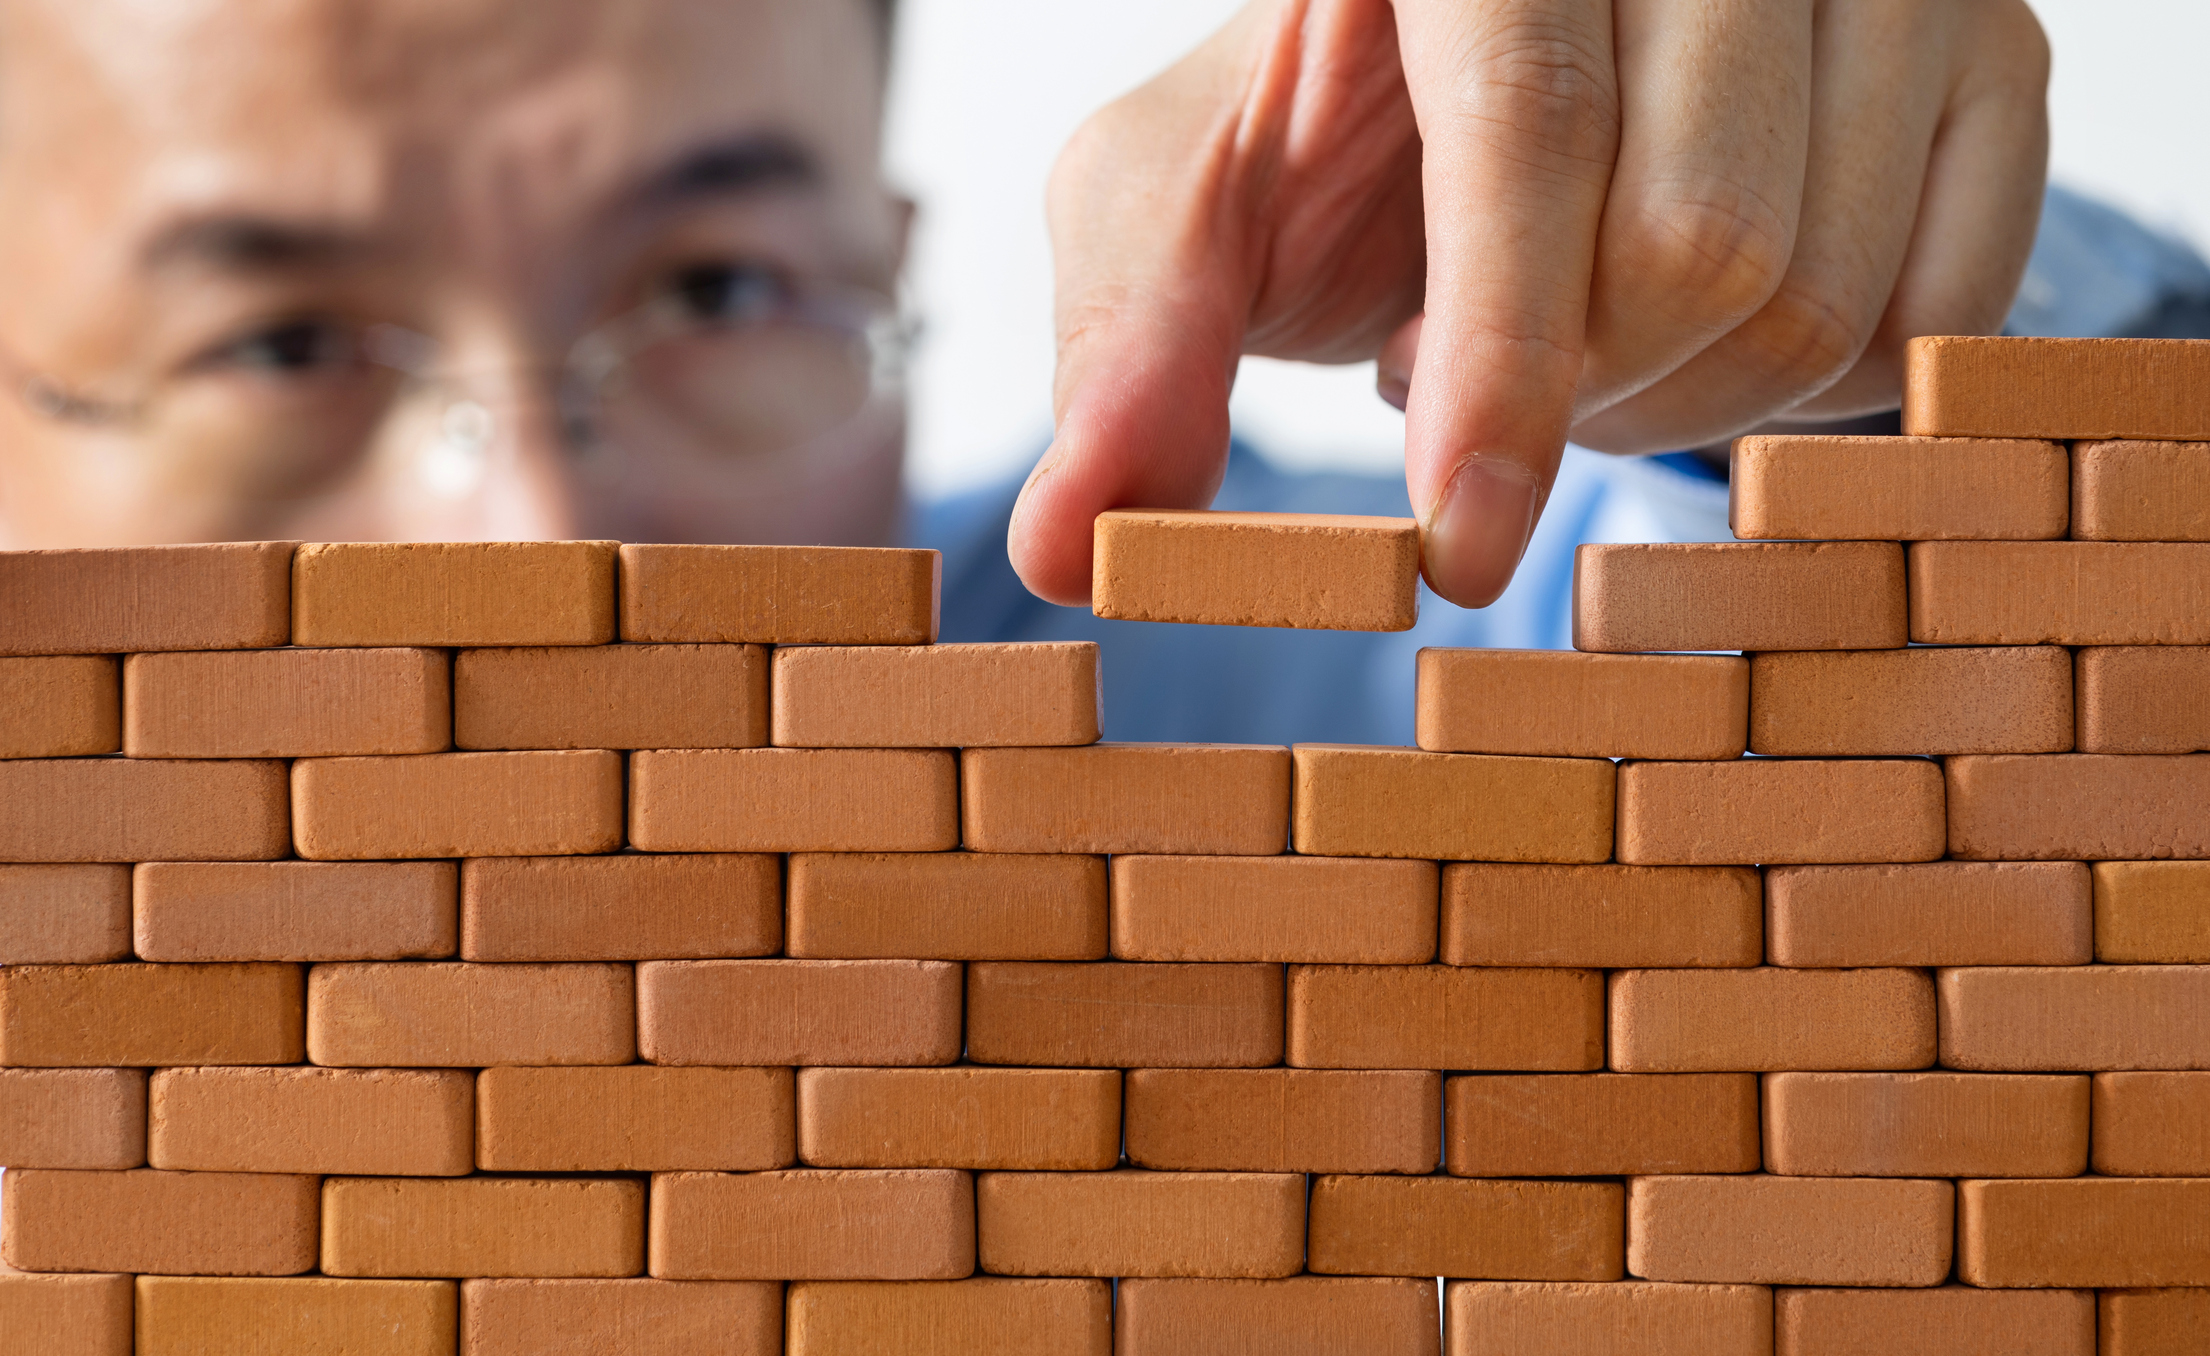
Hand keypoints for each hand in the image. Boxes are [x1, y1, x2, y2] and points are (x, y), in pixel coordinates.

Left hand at [1007, 0, 2048, 607]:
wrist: (1468, 70)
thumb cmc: (1320, 137)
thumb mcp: (1180, 200)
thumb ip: (1128, 344)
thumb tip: (1071, 544)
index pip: (1531, 131)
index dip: (1501, 371)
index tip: (1454, 553)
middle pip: (1701, 241)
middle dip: (1564, 396)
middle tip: (1456, 380)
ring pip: (1820, 293)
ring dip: (1662, 404)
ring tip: (1553, 347)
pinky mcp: (1990, 62)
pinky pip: (1938, 317)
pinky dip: (1796, 397)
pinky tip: (1682, 339)